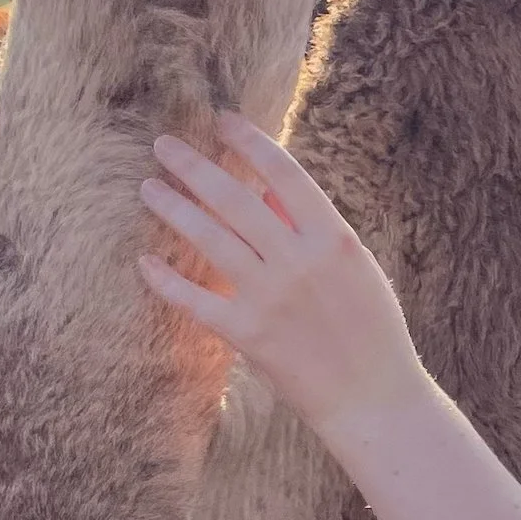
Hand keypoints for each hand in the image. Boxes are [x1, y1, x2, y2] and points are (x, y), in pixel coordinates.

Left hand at [138, 113, 423, 441]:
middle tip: (164, 146)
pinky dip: (167, 281)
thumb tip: (269, 193)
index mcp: (333, 239)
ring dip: (174, 208)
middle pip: (235, 199)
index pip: (284, 174)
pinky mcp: (248, 335)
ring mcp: (270, 298)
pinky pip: (195, 301)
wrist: (373, 398)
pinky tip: (146, 262)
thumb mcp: (356, 268)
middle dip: (195, 166)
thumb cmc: (372, 329)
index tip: (222, 121)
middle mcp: (298, 262)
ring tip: (149, 188)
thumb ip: (314, 230)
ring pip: (209, 239)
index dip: (250, 142)